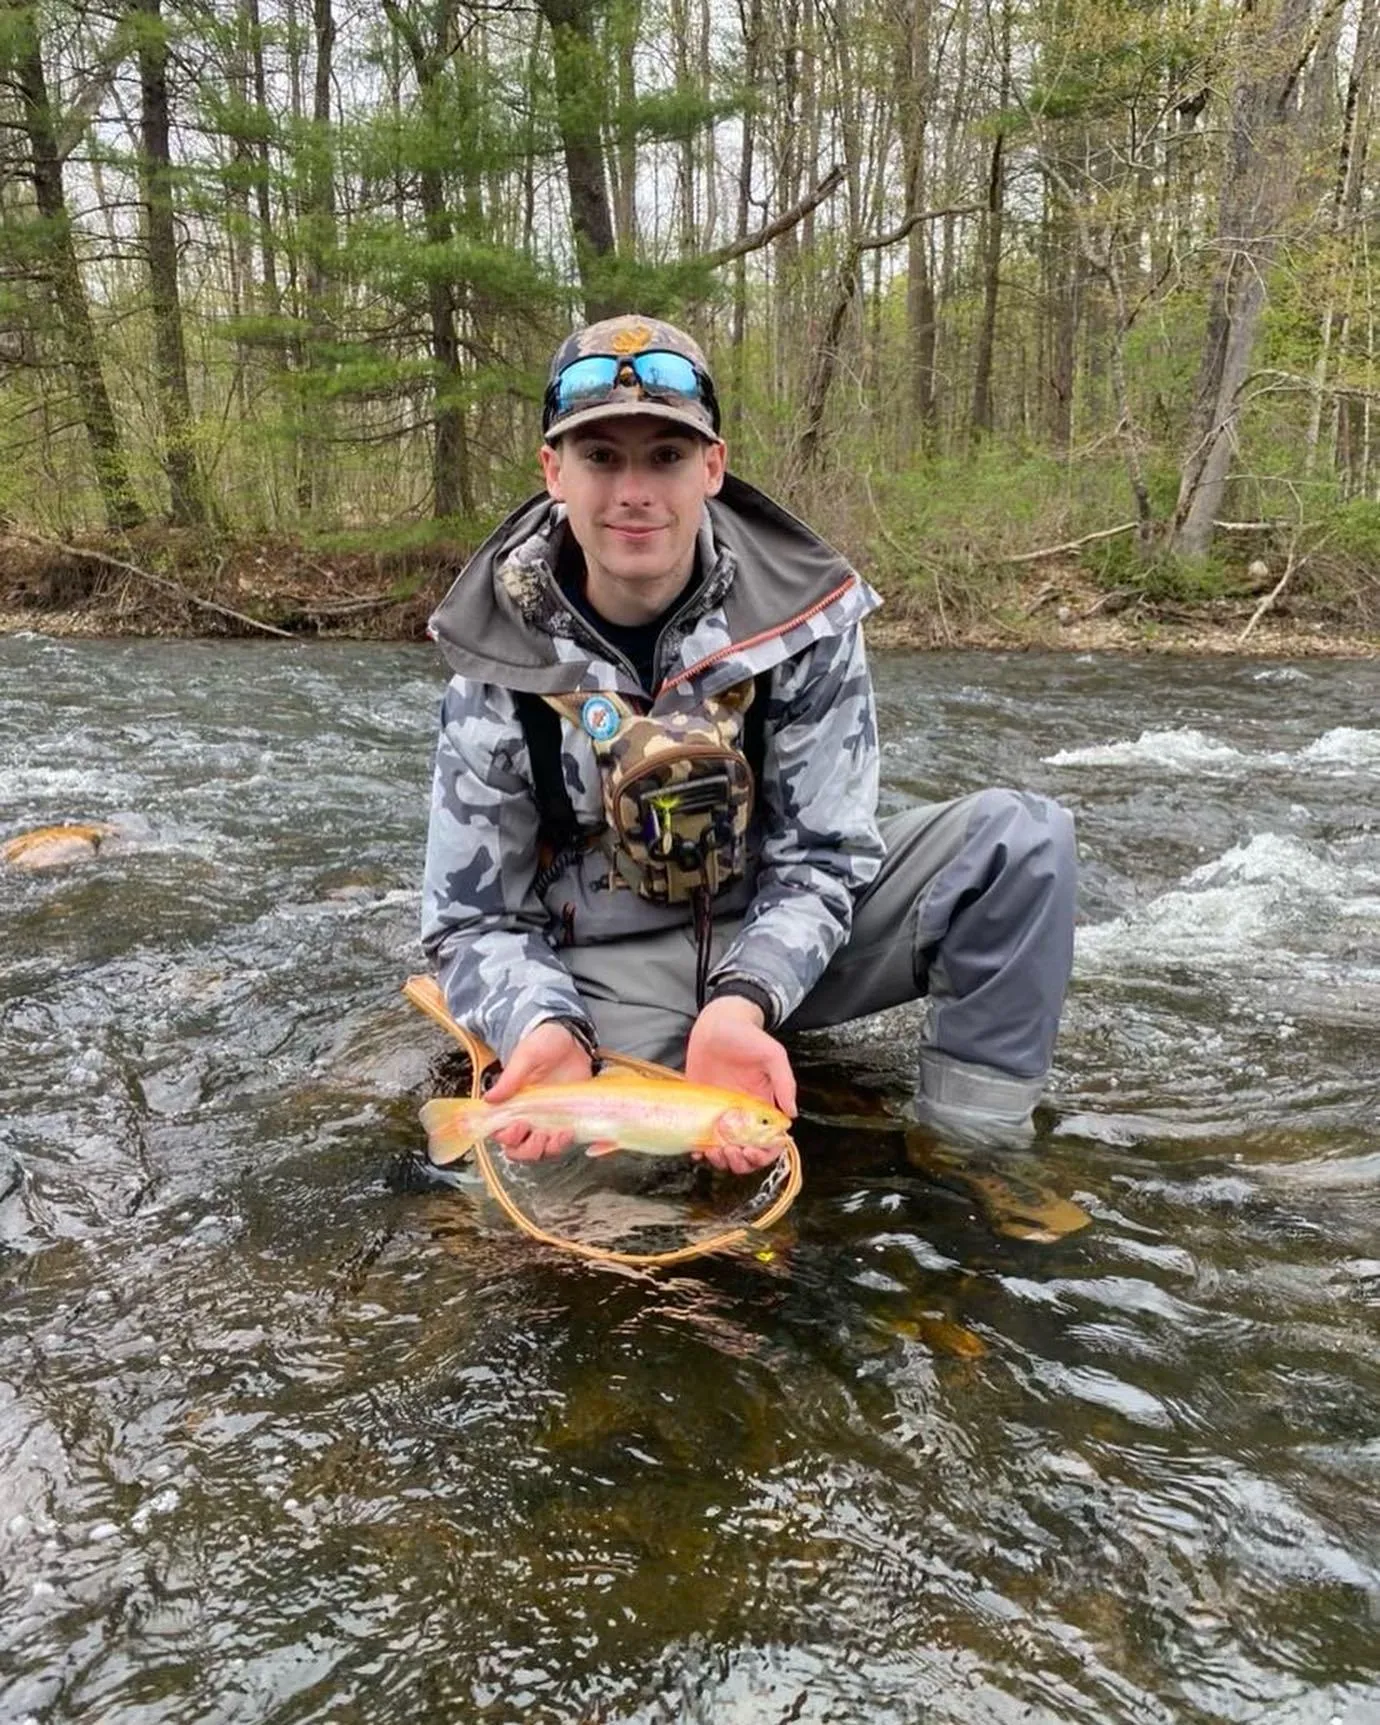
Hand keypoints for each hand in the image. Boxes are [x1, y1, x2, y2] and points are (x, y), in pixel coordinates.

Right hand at [484, 1019, 593, 1161]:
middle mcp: (527, 1117)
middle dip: (527, 1149)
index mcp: (511, 1103)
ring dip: (548, 1149)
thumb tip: (489, 1099)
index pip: (500, 1132)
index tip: (518, 1125)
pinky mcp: (567, 1119)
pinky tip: (570, 1132)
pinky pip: (563, 1142)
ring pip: (542, 1150)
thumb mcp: (526, 1056)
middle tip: (538, 1136)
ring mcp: (548, 1121)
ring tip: (559, 1134)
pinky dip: (565, 1143)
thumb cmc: (544, 1043)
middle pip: (520, 1149)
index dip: (506, 1135)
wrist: (572, 1038)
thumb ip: (509, 1078)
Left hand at [684, 995, 796, 1174]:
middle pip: (747, 1154)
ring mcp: (720, 1115)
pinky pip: (701, 1139)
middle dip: (741, 1162)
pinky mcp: (700, 1111)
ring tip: (714, 1152)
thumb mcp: (772, 1054)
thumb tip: (792, 1114)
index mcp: (763, 1106)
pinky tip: (697, 1150)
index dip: (765, 1153)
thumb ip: (784, 1082)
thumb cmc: (746, 1036)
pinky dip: (700, 1152)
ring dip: (721, 1161)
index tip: (753, 1150)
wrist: (716, 1024)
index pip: (770, 1142)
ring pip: (724, 1152)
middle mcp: (743, 1116)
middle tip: (731, 1151)